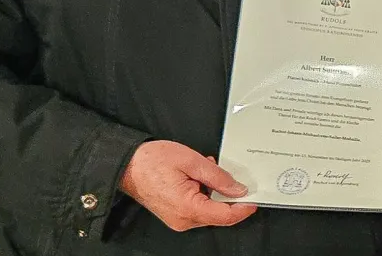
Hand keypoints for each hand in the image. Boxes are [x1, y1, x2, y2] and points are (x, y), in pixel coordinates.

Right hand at [119, 140, 257, 231]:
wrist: (125, 165)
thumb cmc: (153, 161)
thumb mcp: (192, 161)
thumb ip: (218, 177)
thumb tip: (239, 189)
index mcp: (188, 208)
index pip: (225, 216)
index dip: (243, 208)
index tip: (256, 197)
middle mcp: (183, 220)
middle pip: (219, 214)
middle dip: (227, 194)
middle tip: (223, 170)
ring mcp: (178, 220)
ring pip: (209, 210)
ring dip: (213, 190)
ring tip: (204, 168)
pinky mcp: (175, 215)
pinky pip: (198, 208)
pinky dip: (203, 193)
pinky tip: (197, 176)